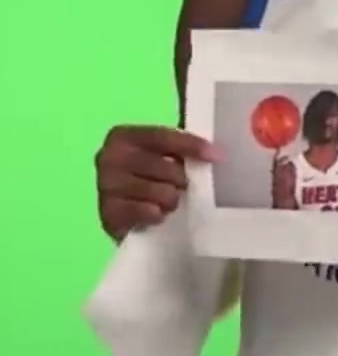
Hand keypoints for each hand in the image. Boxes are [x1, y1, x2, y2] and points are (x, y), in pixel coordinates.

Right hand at [95, 125, 217, 241]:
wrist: (124, 218)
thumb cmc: (147, 181)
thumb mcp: (161, 159)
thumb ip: (179, 152)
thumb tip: (213, 154)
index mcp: (122, 136)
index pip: (162, 137)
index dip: (190, 145)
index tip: (215, 156)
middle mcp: (108, 157)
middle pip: (164, 166)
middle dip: (181, 180)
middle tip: (182, 188)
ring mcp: (105, 186)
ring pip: (160, 191)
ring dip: (171, 200)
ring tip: (167, 203)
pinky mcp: (108, 215)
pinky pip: (148, 212)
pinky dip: (158, 214)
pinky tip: (156, 214)